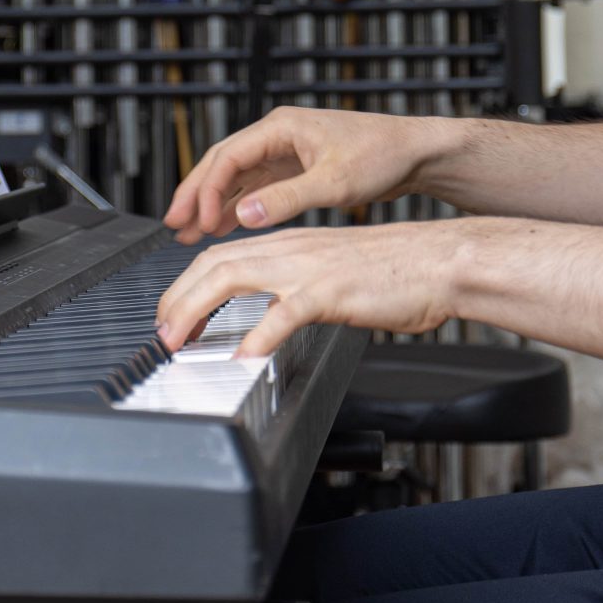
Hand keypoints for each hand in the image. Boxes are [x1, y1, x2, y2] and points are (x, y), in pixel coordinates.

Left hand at [154, 221, 460, 356]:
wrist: (441, 260)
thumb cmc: (398, 271)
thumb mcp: (334, 271)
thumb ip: (300, 286)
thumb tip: (273, 313)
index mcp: (290, 245)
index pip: (221, 255)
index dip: (186, 284)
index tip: (172, 313)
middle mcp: (291, 250)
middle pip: (213, 264)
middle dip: (176, 298)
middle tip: (161, 333)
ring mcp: (308, 269)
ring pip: (233, 277)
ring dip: (196, 310)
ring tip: (179, 341)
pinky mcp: (331, 292)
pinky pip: (283, 313)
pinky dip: (257, 335)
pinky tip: (243, 357)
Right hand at [164, 106, 457, 242]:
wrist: (416, 152)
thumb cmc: (383, 155)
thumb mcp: (334, 182)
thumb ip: (287, 199)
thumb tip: (246, 215)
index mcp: (281, 127)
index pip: (227, 158)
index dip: (207, 191)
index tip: (198, 222)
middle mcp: (278, 135)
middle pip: (222, 164)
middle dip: (196, 194)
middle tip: (174, 223)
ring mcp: (286, 150)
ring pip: (236, 176)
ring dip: (214, 202)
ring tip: (189, 231)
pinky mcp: (296, 166)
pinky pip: (255, 185)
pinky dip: (238, 205)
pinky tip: (226, 226)